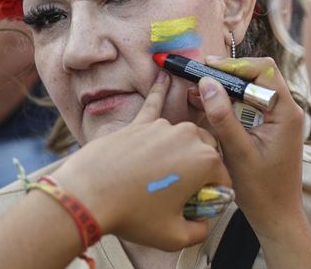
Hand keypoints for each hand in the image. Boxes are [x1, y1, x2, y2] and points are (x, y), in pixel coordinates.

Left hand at [52, 72, 231, 250]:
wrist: (88, 195)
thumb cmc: (131, 214)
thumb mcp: (174, 236)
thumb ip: (200, 229)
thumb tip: (203, 222)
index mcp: (206, 161)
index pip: (223, 178)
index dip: (213, 195)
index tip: (199, 207)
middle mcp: (189, 137)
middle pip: (207, 153)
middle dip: (200, 171)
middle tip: (180, 193)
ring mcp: (163, 127)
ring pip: (183, 138)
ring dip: (180, 153)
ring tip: (160, 176)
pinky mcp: (140, 123)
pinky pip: (154, 103)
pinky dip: (159, 90)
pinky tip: (162, 74)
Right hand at [196, 56, 305, 238]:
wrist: (277, 216)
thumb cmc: (262, 190)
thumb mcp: (237, 153)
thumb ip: (222, 117)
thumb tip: (207, 83)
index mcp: (286, 113)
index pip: (263, 71)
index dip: (235, 65)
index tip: (208, 67)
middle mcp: (288, 110)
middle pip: (259, 75)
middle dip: (229, 72)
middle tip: (200, 74)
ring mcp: (281, 118)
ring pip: (254, 87)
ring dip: (228, 85)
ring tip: (200, 87)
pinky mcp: (272, 126)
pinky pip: (252, 103)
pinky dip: (232, 99)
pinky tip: (211, 103)